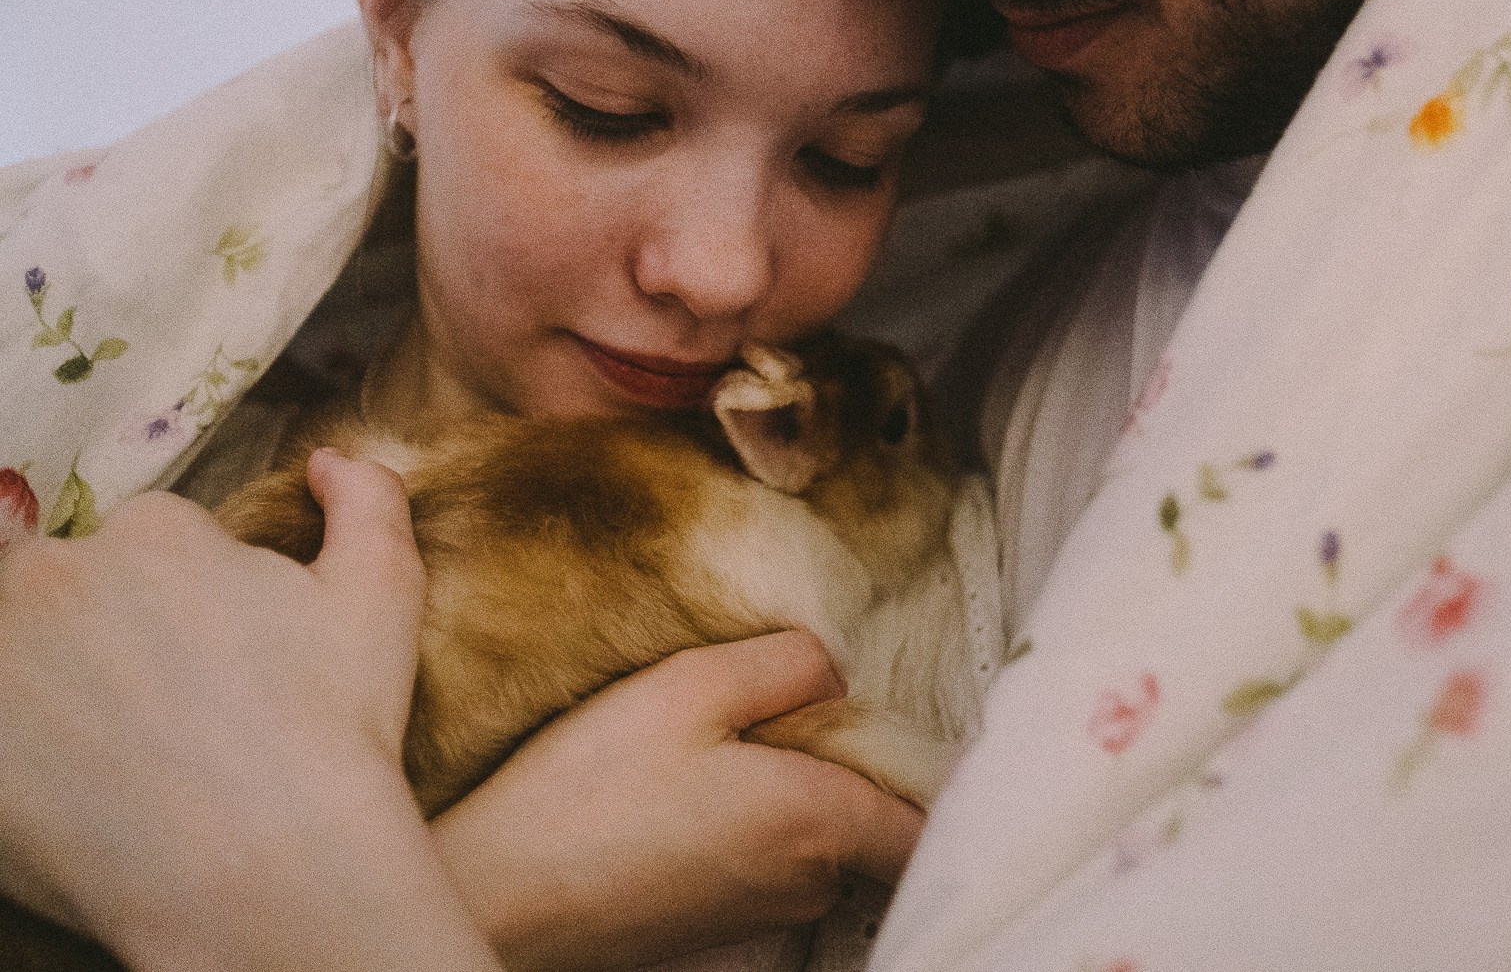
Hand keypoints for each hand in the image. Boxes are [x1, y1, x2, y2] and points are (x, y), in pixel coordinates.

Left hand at [0, 451, 498, 970]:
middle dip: (106, 641)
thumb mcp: (383, 595)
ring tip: (115, 760)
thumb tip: (329, 459)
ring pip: (19, 654)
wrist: (267, 870)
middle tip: (163, 719)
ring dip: (53, 691)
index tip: (211, 669)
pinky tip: (75, 791)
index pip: (148, 548)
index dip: (184, 609)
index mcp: (157, 532)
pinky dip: (23, 753)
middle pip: (66, 592)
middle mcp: (56, 575)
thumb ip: (369, 501)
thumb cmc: (333, 731)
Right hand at [434, 629, 925, 970]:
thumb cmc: (586, 793)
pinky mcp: (714, 927)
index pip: (928, 821)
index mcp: (820, 820)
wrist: (492, 898)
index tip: (905, 728)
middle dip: (839, 760)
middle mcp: (806, 880)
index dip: (937, 775)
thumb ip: (788, 663)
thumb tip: (834, 671)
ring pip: (815, 838)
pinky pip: (764, 863)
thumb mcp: (690, 685)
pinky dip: (742, 824)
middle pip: (869, 816)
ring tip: (705, 751)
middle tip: (770, 712)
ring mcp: (761, 913)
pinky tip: (675, 794)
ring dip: (785, 790)